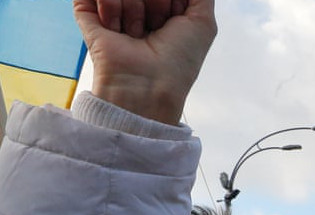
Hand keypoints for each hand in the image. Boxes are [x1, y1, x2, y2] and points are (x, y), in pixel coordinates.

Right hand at [74, 0, 216, 123]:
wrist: (147, 85)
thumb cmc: (179, 59)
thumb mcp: (203, 22)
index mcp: (165, 15)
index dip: (170, 1)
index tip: (173, 18)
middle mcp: (139, 14)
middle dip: (154, 3)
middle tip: (157, 25)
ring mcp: (114, 16)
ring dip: (132, 9)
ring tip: (136, 34)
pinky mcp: (90, 21)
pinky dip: (107, 5)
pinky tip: (116, 26)